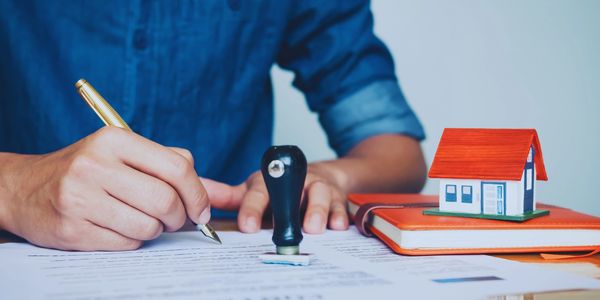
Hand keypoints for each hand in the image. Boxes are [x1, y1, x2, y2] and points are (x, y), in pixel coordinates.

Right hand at [0, 127, 209, 250]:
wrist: (26, 189)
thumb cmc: (88, 169)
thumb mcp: (124, 153)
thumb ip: (169, 165)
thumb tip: (212, 193)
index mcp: (115, 139)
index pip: (177, 167)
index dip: (198, 194)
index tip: (202, 210)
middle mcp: (95, 165)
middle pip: (165, 200)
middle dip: (180, 217)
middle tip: (176, 220)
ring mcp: (80, 198)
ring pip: (148, 227)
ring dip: (156, 230)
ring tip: (144, 221)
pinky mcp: (72, 229)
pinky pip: (126, 244)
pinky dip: (133, 241)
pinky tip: (120, 228)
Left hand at [203, 163, 349, 233]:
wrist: (321, 176)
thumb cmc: (281, 188)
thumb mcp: (254, 189)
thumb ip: (229, 195)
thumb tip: (198, 192)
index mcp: (270, 181)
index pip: (259, 193)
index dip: (253, 210)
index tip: (247, 226)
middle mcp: (295, 181)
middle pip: (292, 191)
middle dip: (287, 208)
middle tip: (282, 227)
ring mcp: (318, 188)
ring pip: (320, 195)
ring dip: (316, 211)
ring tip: (313, 228)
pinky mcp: (338, 197)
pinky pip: (341, 206)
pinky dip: (340, 215)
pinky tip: (337, 225)